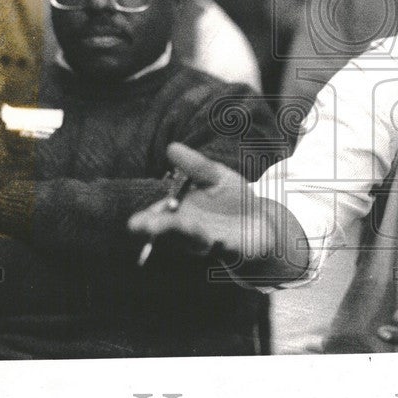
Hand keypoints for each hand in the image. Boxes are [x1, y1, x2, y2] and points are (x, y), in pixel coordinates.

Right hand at [128, 143, 250, 259]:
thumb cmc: (233, 199)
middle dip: (161, 229)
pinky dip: (222, 245)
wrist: (262, 221)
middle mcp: (192, 231)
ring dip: (186, 234)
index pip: (159, 218)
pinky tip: (217, 241)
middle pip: (172, 232)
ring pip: (195, 241)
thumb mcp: (216, 176)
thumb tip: (171, 147)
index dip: (148, 220)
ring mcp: (212, 242)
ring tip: (179, 224)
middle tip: (145, 227)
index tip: (135, 222)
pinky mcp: (233, 250)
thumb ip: (195, 165)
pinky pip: (226, 249)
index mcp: (182, 213)